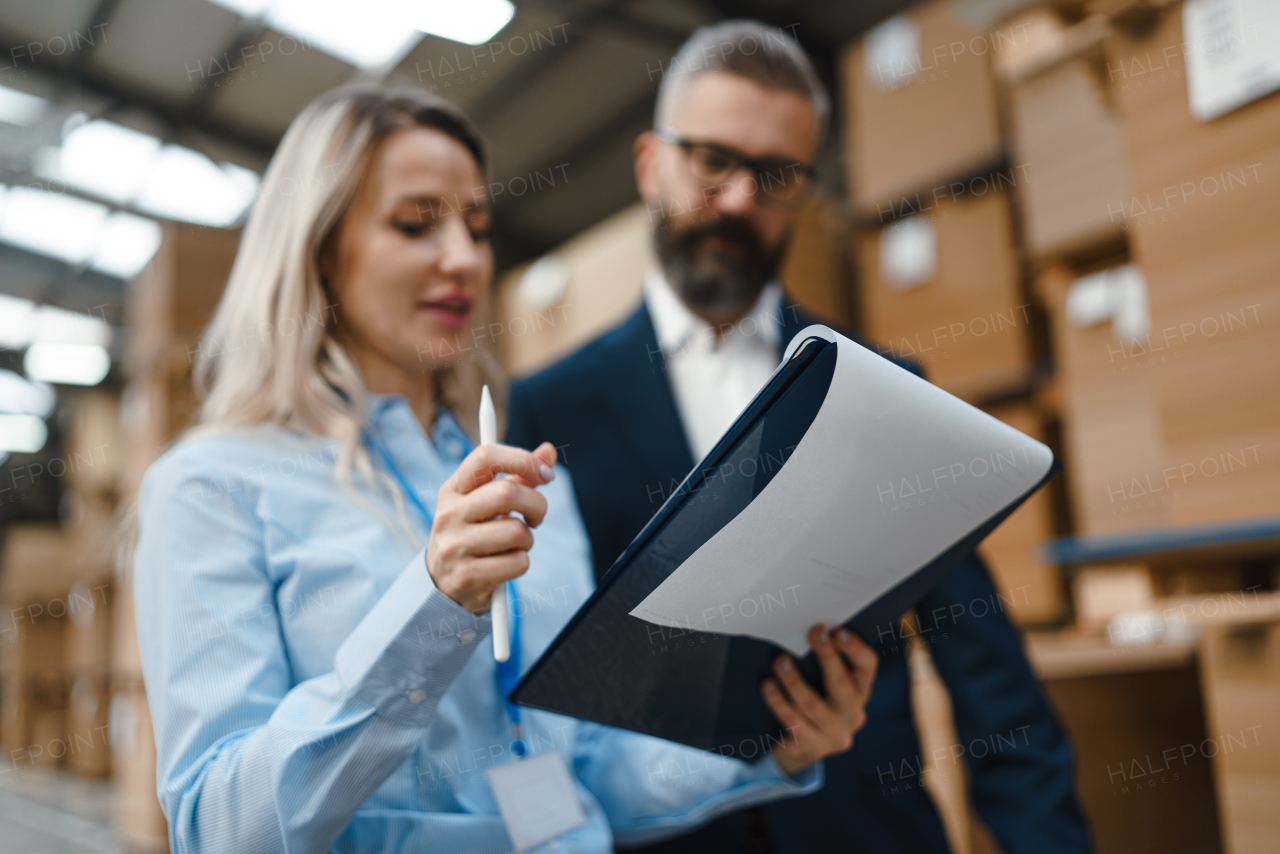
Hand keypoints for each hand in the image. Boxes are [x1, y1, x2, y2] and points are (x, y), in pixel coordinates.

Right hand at [427, 441, 557, 612]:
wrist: (442, 586)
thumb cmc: (472, 535)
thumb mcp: (485, 503)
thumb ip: (518, 476)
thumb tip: (549, 451)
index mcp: (452, 490)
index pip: (486, 456)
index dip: (523, 460)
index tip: (545, 475)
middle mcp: (449, 515)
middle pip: (508, 492)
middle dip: (537, 504)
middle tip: (536, 517)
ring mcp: (455, 547)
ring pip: (518, 531)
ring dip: (528, 539)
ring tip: (514, 545)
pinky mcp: (467, 577)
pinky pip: (518, 562)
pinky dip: (522, 563)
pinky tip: (505, 565)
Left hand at [761, 624, 877, 776]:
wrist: (799, 751)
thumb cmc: (812, 703)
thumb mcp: (825, 686)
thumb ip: (823, 665)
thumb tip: (809, 632)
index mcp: (860, 693)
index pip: (867, 667)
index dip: (856, 649)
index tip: (838, 631)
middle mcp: (852, 714)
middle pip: (843, 684)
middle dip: (828, 657)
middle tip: (815, 633)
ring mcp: (834, 735)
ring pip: (813, 705)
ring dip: (795, 680)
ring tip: (780, 661)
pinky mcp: (812, 748)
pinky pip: (793, 721)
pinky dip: (778, 701)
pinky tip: (767, 685)